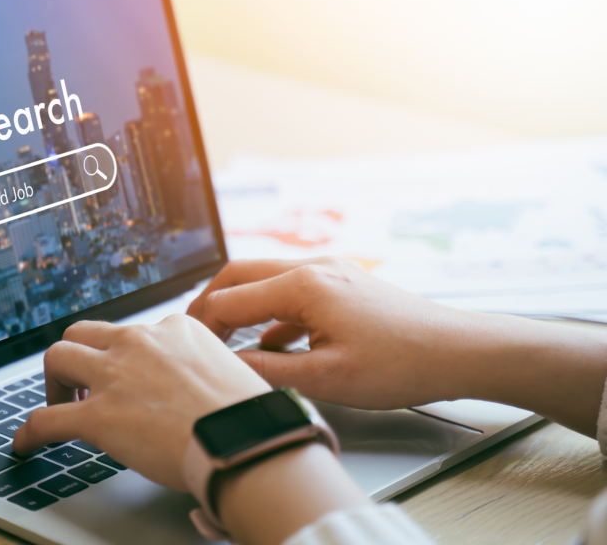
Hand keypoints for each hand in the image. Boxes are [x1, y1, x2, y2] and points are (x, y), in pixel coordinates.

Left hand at [12, 314, 269, 491]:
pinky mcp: (98, 416)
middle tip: (82, 386)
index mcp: (175, 328)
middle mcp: (140, 342)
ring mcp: (115, 376)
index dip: (122, 357)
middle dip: (77, 357)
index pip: (133, 333)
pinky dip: (31, 432)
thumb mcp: (233, 371)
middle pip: (84, 332)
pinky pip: (46, 419)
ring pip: (58, 356)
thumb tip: (201, 391)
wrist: (246, 443)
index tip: (124, 374)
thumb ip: (204, 369)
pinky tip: (25, 444)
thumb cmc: (249, 418)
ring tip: (58, 405)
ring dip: (53, 382)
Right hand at [186, 257, 478, 409]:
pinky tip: (270, 345)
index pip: (228, 300)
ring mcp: (329, 271)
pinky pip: (289, 290)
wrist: (458, 351)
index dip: (201, 326)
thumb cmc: (401, 364)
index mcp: (303, 285)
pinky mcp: (342, 283)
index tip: (189, 352)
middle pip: (238, 275)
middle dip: (209, 304)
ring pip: (263, 279)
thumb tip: (225, 368)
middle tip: (191, 334)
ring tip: (222, 340)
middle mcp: (313, 268)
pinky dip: (269, 313)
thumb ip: (266, 370)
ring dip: (239, 306)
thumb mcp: (325, 379)